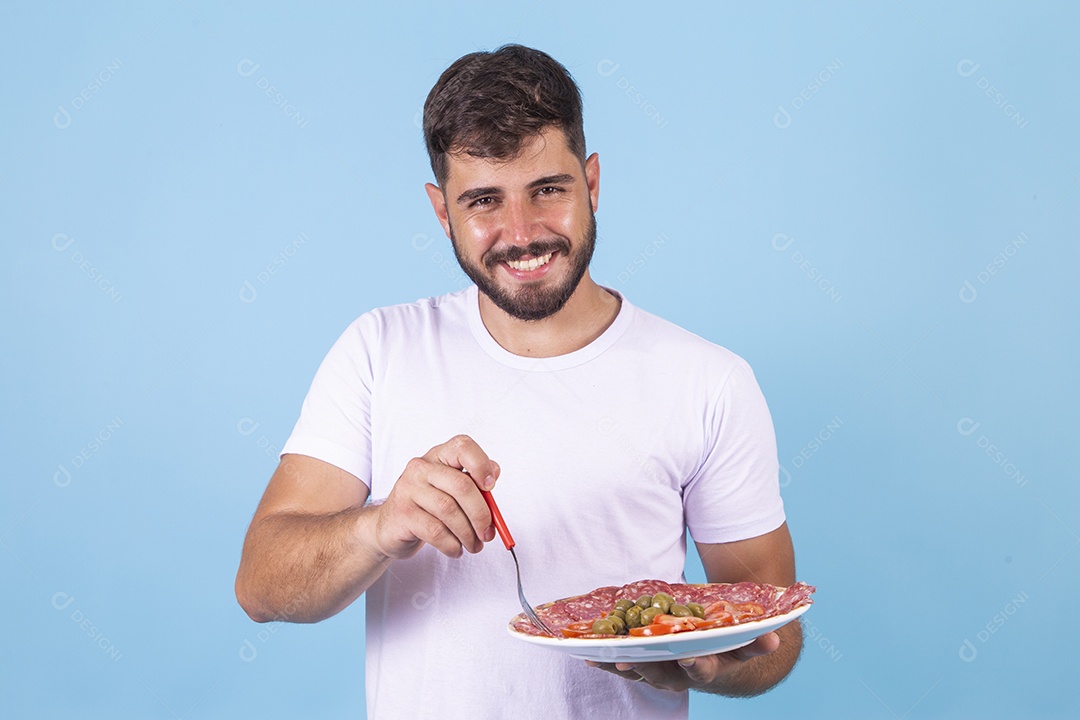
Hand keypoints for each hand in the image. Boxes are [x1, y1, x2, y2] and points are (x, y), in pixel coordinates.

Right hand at [372, 435, 499, 560]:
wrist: (388, 526)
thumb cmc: (426, 507)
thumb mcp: (450, 490)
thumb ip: (473, 482)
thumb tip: (494, 473)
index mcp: (438, 456)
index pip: (463, 447)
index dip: (481, 464)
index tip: (491, 487)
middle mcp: (421, 467)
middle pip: (462, 485)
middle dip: (481, 514)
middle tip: (488, 533)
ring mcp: (408, 489)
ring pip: (450, 511)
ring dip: (468, 534)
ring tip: (473, 545)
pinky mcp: (402, 513)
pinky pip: (436, 531)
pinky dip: (452, 544)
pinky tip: (455, 549)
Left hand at [585, 632, 780, 691]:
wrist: (719, 663)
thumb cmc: (730, 647)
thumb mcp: (744, 644)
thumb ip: (756, 641)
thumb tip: (774, 639)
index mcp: (708, 669)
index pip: (702, 671)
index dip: (695, 666)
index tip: (688, 656)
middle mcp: (682, 676)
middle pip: (662, 675)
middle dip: (645, 666)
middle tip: (629, 657)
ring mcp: (661, 673)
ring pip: (639, 672)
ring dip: (620, 665)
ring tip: (601, 656)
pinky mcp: (644, 666)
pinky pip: (624, 667)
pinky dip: (606, 662)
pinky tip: (588, 654)